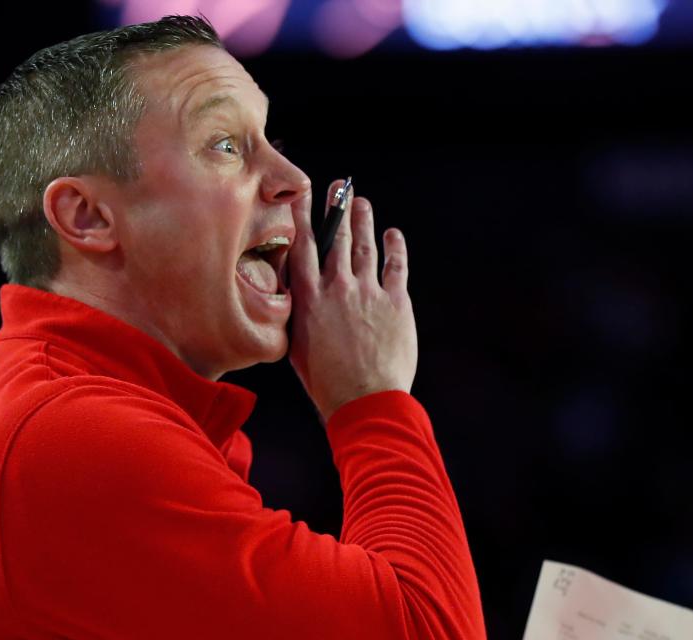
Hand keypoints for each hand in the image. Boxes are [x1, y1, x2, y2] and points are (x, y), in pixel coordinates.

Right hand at [286, 180, 417, 422]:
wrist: (365, 400)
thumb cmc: (329, 384)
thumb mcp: (298, 349)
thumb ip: (298, 318)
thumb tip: (296, 299)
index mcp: (310, 300)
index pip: (303, 249)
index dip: (303, 219)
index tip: (301, 197)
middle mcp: (338, 289)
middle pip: (336, 239)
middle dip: (336, 209)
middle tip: (338, 187)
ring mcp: (369, 293)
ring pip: (365, 247)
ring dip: (363, 221)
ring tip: (361, 203)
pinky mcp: (397, 302)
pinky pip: (396, 266)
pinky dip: (395, 247)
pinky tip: (393, 234)